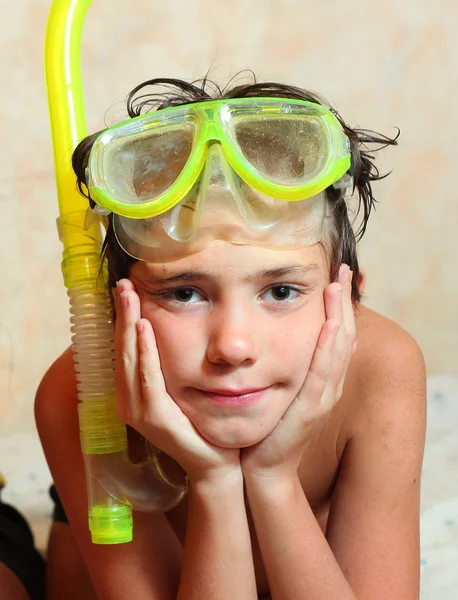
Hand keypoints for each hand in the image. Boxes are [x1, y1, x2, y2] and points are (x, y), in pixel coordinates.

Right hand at [114, 279, 240, 485]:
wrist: (216, 463)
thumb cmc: (201, 422)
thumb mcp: (182, 387)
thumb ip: (171, 363)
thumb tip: (168, 328)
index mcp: (134, 391)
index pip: (124, 347)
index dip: (123, 317)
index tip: (126, 288)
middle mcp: (129, 399)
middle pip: (122, 348)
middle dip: (122, 313)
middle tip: (123, 283)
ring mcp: (139, 410)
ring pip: (130, 358)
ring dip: (128, 324)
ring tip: (128, 296)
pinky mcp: (155, 417)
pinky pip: (148, 378)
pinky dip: (145, 352)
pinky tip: (144, 328)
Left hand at [240, 264, 356, 481]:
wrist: (263, 469)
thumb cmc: (267, 427)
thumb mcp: (278, 389)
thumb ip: (282, 364)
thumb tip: (273, 335)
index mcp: (322, 379)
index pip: (337, 335)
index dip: (339, 305)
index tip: (335, 275)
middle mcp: (329, 386)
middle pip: (344, 336)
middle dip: (343, 302)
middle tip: (343, 269)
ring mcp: (323, 398)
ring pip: (338, 350)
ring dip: (339, 316)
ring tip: (338, 286)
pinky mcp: (311, 410)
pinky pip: (324, 374)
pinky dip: (329, 349)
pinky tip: (330, 326)